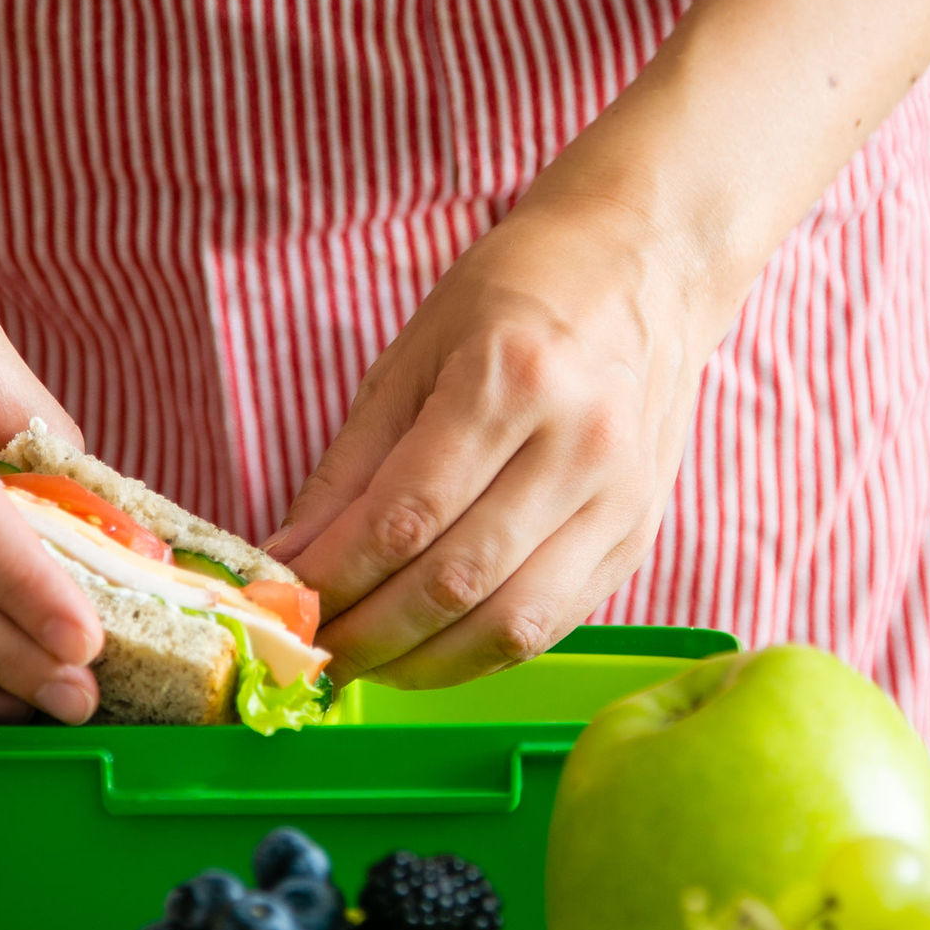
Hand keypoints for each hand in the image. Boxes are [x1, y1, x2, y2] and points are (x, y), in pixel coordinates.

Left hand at [269, 196, 732, 686]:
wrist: (645, 264)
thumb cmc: (518, 295)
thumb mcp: (414, 355)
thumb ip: (352, 467)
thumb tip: (290, 560)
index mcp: (512, 378)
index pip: (405, 516)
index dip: (335, 579)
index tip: (284, 607)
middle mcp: (579, 443)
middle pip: (455, 582)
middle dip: (368, 634)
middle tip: (313, 651)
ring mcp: (620, 497)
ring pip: (510, 623)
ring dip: (423, 664)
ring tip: (366, 665)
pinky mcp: (638, 536)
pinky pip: (551, 623)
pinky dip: (481, 653)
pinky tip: (432, 651)